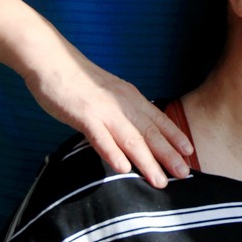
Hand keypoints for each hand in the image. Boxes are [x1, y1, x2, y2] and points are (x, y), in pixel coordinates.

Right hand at [24, 44, 192, 187]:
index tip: (190, 152)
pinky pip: (100, 137)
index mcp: (130, 98)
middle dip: (169, 155)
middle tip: (185, 174)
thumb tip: (134, 129)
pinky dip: (112, 152)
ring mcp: (104, 110)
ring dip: (147, 162)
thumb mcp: (109, 93)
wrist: (51, 60)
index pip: (158, 119)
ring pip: (131, 139)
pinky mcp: (84, 115)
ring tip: (160, 181)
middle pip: (150, 132)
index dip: (175, 136)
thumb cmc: (77, 80)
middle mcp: (122, 104)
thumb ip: (123, 109)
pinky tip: (123, 168)